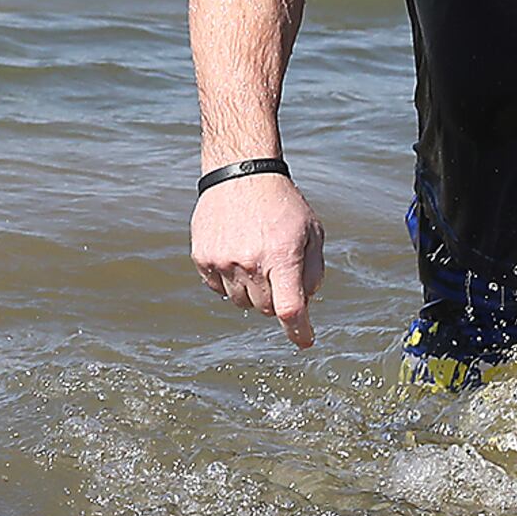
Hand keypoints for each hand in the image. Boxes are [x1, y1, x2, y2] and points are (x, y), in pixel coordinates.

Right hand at [195, 170, 325, 347]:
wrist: (239, 174)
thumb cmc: (281, 203)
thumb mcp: (311, 231)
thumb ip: (314, 270)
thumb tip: (306, 301)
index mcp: (282, 256)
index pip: (290, 308)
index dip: (298, 332)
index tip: (305, 341)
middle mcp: (250, 262)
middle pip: (266, 309)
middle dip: (276, 299)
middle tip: (277, 273)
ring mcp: (222, 261)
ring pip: (241, 303)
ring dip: (251, 292)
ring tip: (255, 260)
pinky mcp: (202, 258)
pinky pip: (217, 289)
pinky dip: (229, 282)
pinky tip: (235, 256)